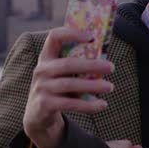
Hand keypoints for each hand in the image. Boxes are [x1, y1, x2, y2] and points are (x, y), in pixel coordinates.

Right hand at [23, 27, 114, 147]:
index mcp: (47, 57)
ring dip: (93, 85)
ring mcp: (42, 87)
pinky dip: (88, 105)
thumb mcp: (61, 73)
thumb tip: (106, 61)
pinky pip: (70, 104)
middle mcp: (41, 70)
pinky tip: (102, 104)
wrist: (37, 114)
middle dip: (92, 65)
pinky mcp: (45, 104)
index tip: (92, 36)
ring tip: (110, 87)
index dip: (72, 33)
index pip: (54, 37)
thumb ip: (77, 65)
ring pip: (70, 84)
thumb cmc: (57, 87)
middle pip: (68, 64)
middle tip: (111, 67)